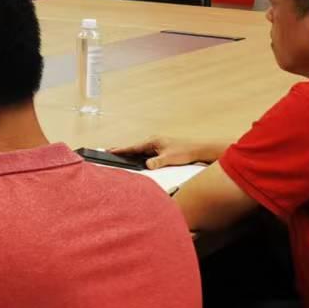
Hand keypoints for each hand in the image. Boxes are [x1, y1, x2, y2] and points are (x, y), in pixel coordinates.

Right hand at [107, 135, 229, 168]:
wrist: (199, 149)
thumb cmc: (186, 151)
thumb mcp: (170, 158)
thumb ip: (157, 162)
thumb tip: (146, 166)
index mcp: (153, 141)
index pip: (133, 147)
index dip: (121, 149)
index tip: (110, 150)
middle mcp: (153, 142)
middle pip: (134, 148)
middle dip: (123, 151)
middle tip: (109, 152)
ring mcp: (157, 146)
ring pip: (140, 151)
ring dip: (131, 154)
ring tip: (120, 156)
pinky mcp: (161, 150)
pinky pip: (146, 154)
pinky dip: (139, 157)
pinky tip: (137, 161)